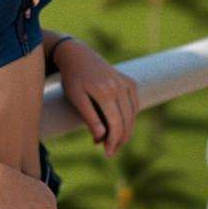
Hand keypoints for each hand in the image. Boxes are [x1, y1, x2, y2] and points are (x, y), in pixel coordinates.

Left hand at [52, 37, 139, 158]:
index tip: (107, 153)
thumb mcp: (76, 98)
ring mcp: (126, 83)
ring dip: (126, 130)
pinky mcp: (129, 81)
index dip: (114, 141)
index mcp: (105, 92)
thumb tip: (101, 137)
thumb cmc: (73, 78)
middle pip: (126, 121)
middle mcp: (119, 86)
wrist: (77, 55)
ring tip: (114, 142)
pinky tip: (120, 126)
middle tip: (110, 152)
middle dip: (120, 139)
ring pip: (132, 114)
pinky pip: (134, 104)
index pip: (116, 123)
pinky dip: (130, 117)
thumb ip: (89, 118)